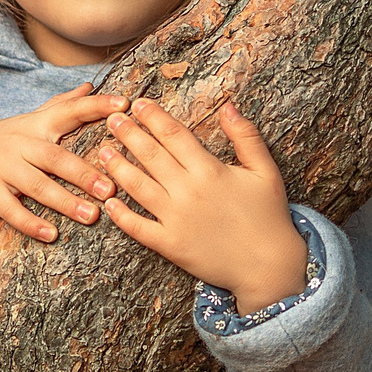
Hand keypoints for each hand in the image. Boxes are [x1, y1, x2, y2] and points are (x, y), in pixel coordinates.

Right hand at [0, 84, 126, 242]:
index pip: (68, 111)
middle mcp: (19, 144)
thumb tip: (89, 86)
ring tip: (92, 215)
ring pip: (37, 185)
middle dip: (84, 171)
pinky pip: (11, 210)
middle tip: (111, 187)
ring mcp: (2, 168)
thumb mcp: (24, 122)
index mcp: (33, 126)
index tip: (125, 105)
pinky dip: (31, 223)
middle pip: (55, 156)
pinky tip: (52, 235)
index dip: (96, 106)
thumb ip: (58, 105)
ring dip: (65, 201)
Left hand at [95, 99, 308, 311]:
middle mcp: (188, 192)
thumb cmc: (268, 216)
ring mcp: (176, 219)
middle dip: (128, 134)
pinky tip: (109, 202)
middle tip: (112, 119)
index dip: (154, 117)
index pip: (174, 135)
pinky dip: (121, 215)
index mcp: (209, 171)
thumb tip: (229, 106)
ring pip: (138, 187)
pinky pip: (138, 227)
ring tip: (103, 151)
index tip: (139, 104)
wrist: (268, 267)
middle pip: (151, 156)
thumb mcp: (266, 171)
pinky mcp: (170, 245)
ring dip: (118, 167)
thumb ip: (246, 136)